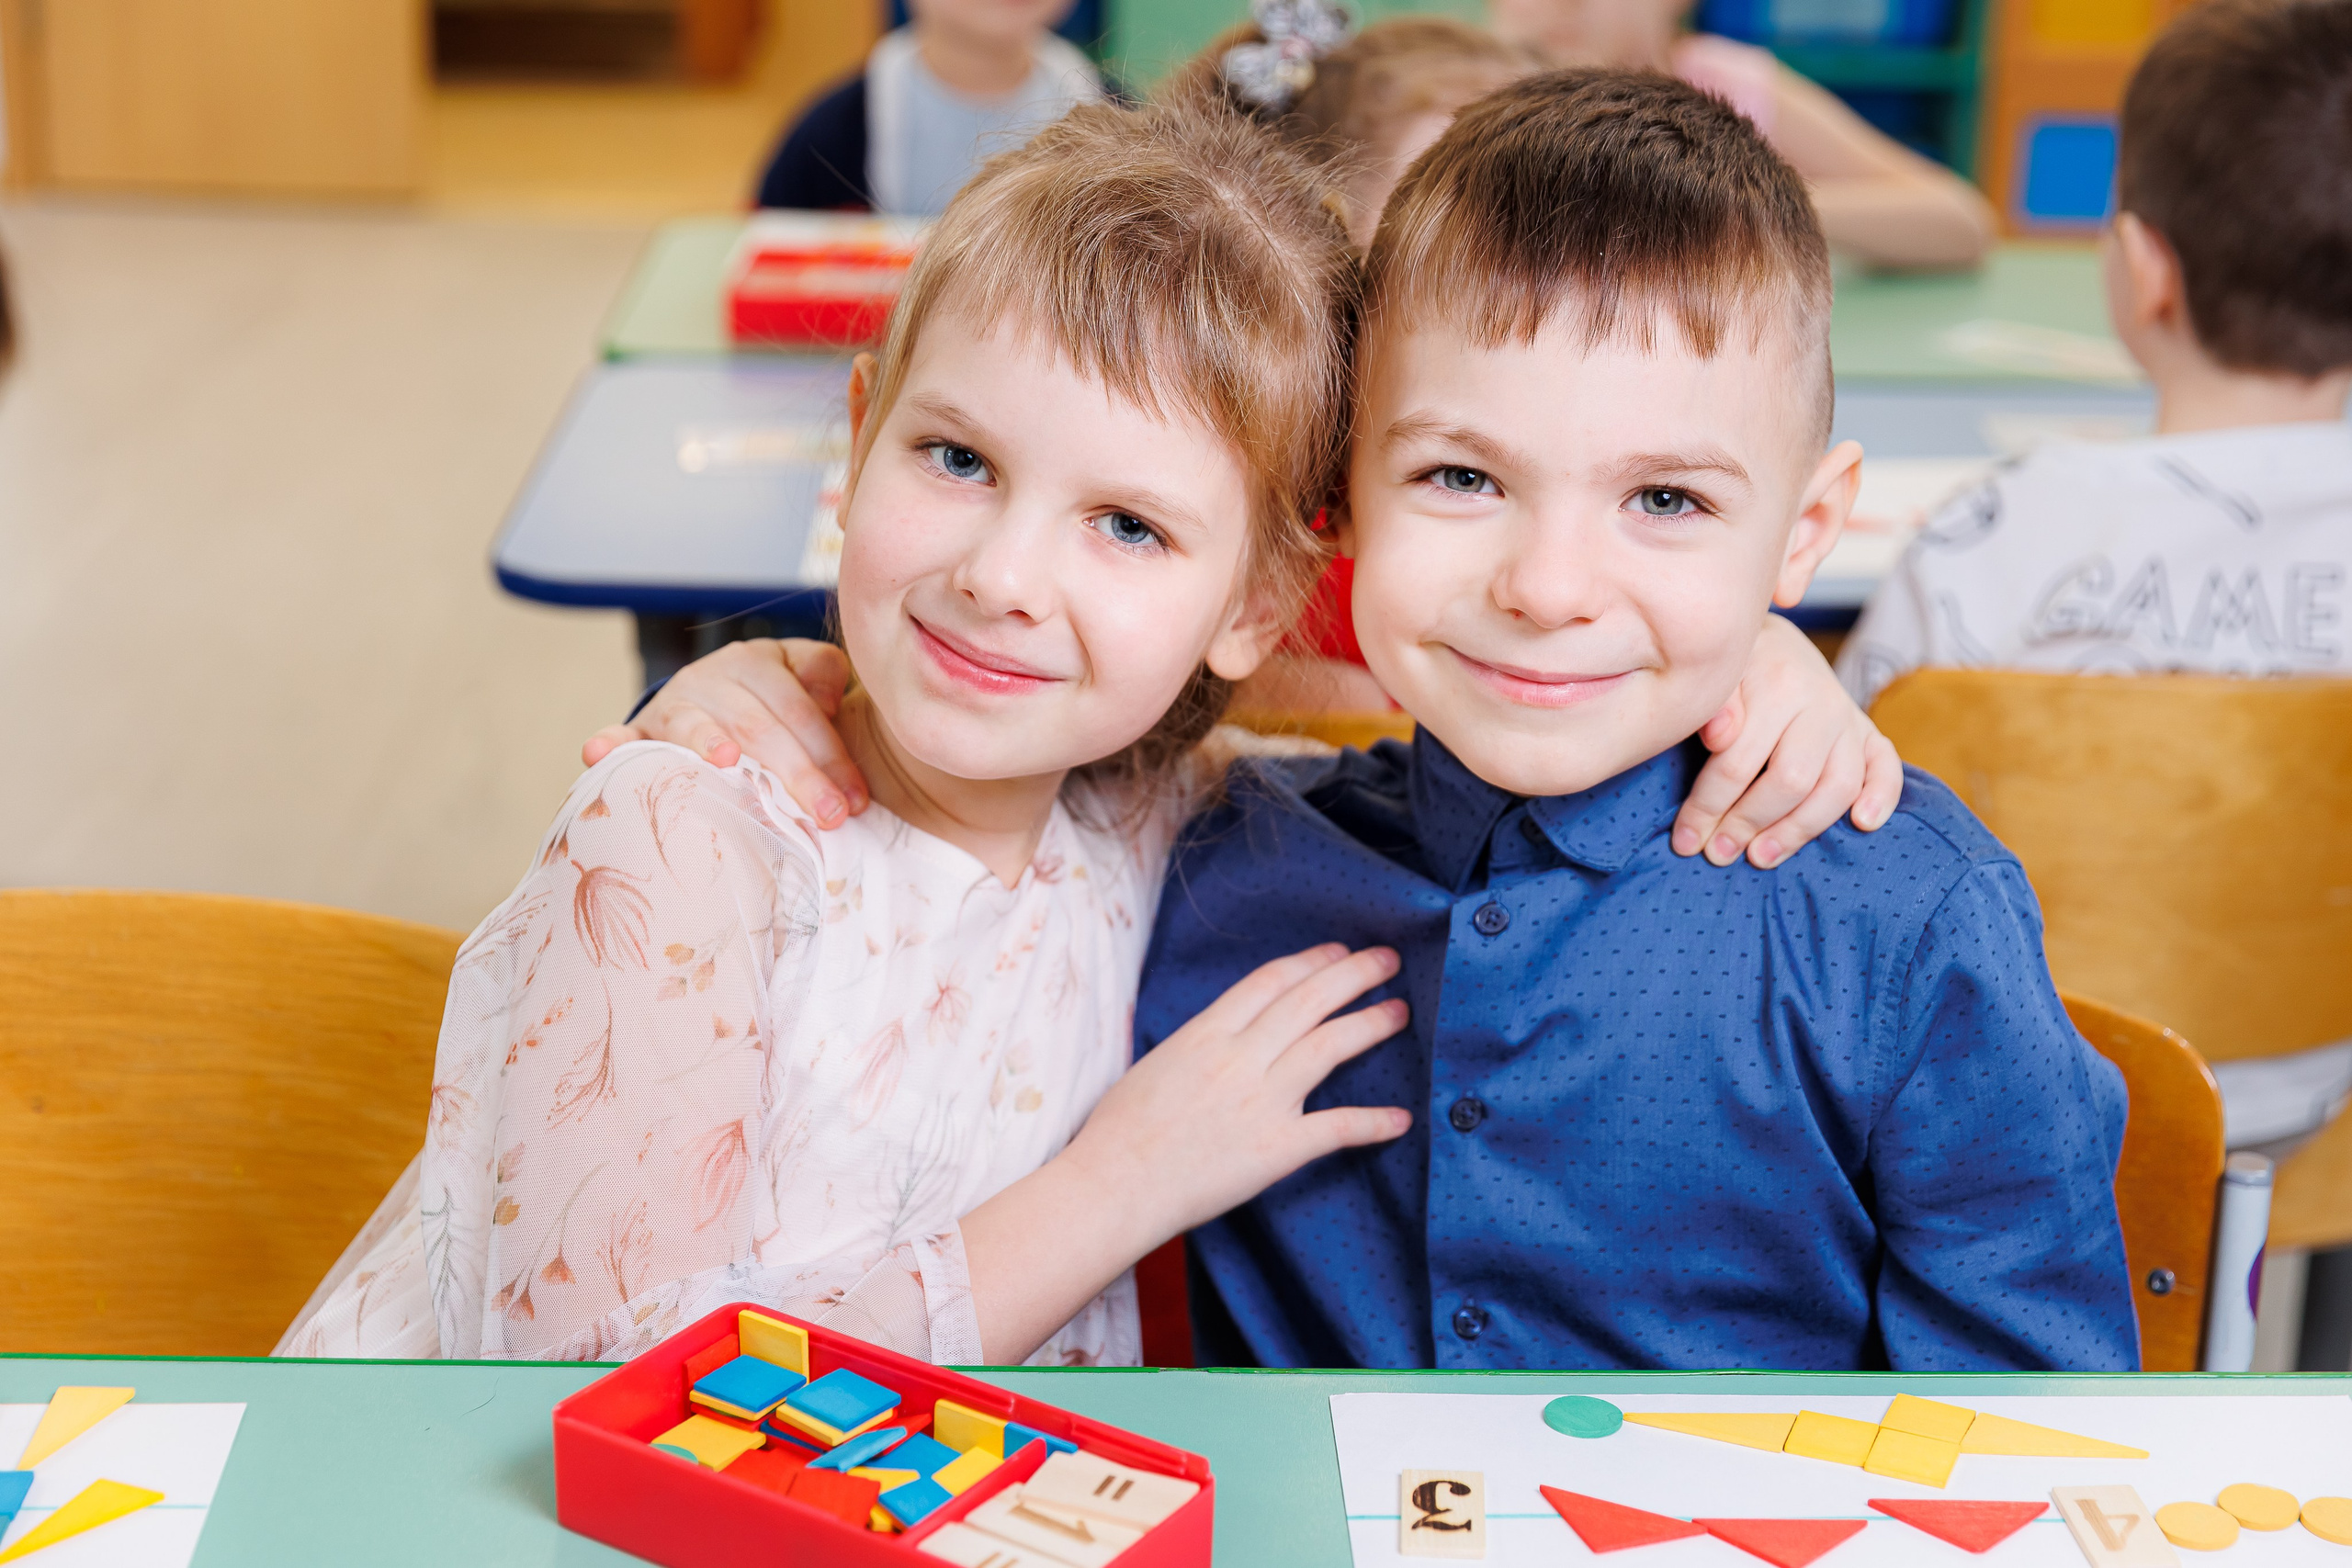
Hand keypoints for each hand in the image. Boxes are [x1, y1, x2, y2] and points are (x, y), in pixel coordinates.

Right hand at [582, 639, 868, 827]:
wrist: (717, 698)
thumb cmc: (774, 702)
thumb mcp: (806, 678)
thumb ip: (824, 674)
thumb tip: (830, 697)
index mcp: (758, 661)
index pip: (799, 709)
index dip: (831, 755)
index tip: (855, 801)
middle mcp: (711, 676)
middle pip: (758, 725)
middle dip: (798, 773)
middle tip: (828, 816)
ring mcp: (673, 704)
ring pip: (695, 727)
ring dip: (708, 743)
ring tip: (728, 763)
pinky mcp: (640, 732)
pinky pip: (623, 739)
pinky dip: (611, 745)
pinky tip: (598, 753)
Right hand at [1067, 943, 1412, 1238]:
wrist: (1114, 1186)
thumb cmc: (1118, 1131)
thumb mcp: (1157, 1063)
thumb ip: (1199, 1044)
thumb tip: (1227, 1035)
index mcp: (1204, 1033)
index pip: (1270, 981)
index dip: (1310, 961)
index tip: (1337, 952)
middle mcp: (1238, 1058)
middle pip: (1308, 1001)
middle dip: (1353, 975)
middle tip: (1386, 960)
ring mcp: (1261, 1102)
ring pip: (1329, 1047)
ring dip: (1370, 1025)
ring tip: (1398, 1012)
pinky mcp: (1277, 1149)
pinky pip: (1336, 1128)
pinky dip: (1373, 1122)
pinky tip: (1401, 1118)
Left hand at [1673, 615, 1903, 869]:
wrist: (1767, 636)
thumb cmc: (1730, 666)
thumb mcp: (1714, 673)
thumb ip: (1715, 704)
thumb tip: (1719, 738)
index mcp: (1776, 683)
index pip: (1739, 762)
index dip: (1709, 806)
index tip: (1685, 840)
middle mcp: (1821, 701)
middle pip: (1792, 780)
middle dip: (1749, 823)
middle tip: (1718, 854)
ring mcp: (1848, 717)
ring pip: (1838, 786)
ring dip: (1799, 829)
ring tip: (1761, 857)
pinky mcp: (1867, 731)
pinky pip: (1886, 766)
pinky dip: (1882, 796)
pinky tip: (1863, 825)